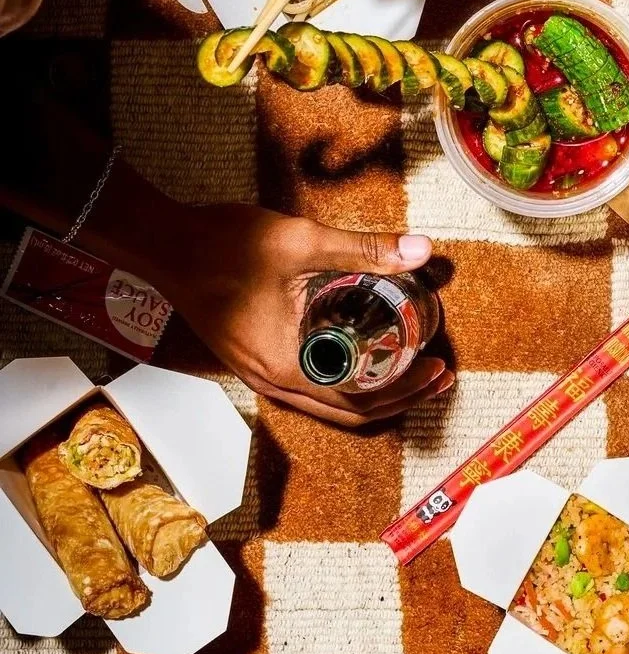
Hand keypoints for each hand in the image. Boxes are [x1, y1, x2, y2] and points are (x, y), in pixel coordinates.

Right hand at [154, 203, 452, 427]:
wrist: (165, 245)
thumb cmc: (221, 246)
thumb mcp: (300, 241)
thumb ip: (363, 248)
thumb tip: (420, 250)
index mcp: (286, 366)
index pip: (360, 401)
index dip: (406, 389)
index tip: (438, 367)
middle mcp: (273, 382)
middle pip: (349, 412)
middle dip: (400, 397)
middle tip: (438, 374)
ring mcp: (261, 375)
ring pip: (328, 403)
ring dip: (374, 391)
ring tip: (411, 366)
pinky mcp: (255, 360)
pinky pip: (310, 386)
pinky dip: (346, 379)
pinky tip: (365, 351)